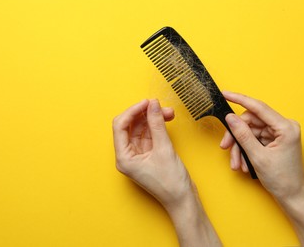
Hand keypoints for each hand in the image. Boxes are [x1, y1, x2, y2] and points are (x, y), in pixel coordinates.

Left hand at [113, 99, 220, 246]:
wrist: (183, 200)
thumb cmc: (171, 183)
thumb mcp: (164, 149)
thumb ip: (157, 124)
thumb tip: (153, 104)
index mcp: (124, 157)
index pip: (120, 126)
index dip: (132, 111)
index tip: (146, 102)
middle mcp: (127, 156)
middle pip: (130, 126)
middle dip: (144, 114)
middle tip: (159, 105)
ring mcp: (138, 155)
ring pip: (141, 129)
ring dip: (152, 118)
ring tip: (168, 112)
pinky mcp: (148, 154)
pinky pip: (149, 135)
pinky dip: (156, 126)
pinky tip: (165, 119)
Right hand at [219, 91, 303, 201]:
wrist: (291, 196)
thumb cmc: (282, 179)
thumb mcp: (257, 156)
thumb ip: (243, 135)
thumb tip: (231, 118)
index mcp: (286, 127)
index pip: (258, 108)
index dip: (240, 99)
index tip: (226, 94)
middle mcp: (283, 127)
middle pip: (250, 122)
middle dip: (236, 136)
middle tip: (225, 147)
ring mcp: (278, 134)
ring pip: (249, 132)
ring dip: (240, 147)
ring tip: (237, 163)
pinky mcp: (273, 140)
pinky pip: (253, 139)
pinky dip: (245, 150)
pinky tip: (243, 163)